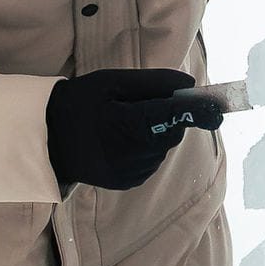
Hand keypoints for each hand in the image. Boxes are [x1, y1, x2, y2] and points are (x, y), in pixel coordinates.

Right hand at [46, 68, 223, 191]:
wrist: (46, 140)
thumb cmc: (78, 104)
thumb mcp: (111, 82)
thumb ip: (152, 83)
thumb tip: (188, 84)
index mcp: (129, 124)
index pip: (176, 116)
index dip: (199, 111)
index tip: (218, 108)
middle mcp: (134, 154)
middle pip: (172, 133)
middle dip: (168, 117)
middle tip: (141, 105)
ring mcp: (131, 172)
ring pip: (163, 148)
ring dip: (156, 134)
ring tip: (123, 123)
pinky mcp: (127, 182)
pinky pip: (151, 161)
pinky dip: (145, 149)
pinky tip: (121, 140)